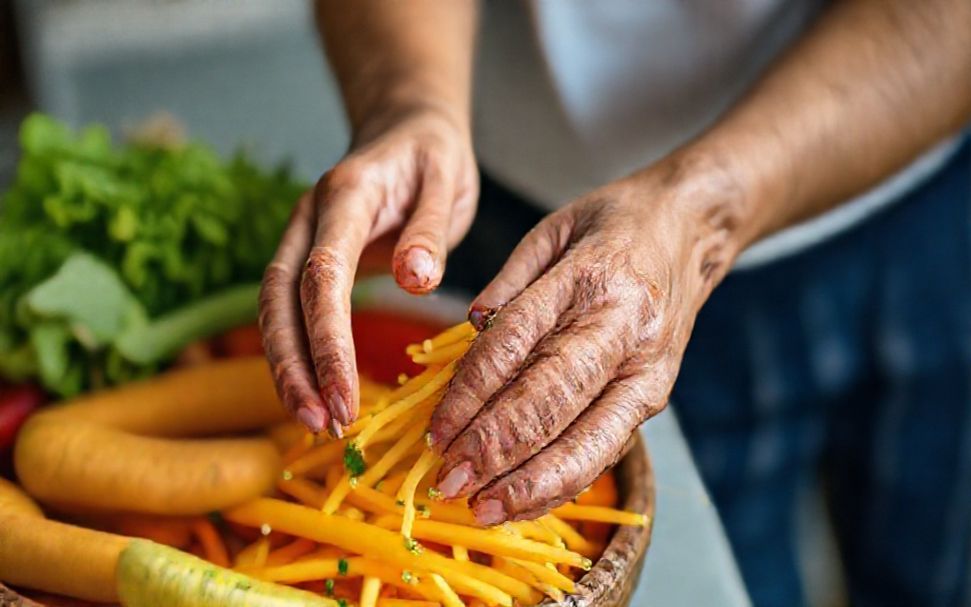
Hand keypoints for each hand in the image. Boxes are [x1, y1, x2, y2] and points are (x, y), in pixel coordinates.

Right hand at [260, 107, 477, 434]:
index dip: (326, 341)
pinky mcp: (307, 258)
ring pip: (274, 309)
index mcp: (344, 196)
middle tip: (321, 424)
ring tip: (313, 421)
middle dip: (295, 366)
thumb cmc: (432, 156)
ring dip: (288, 367)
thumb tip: (414, 282)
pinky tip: (311, 391)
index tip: (344, 396)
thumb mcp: (446, 180)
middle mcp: (309, 218)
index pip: (322, 276)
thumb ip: (429, 230)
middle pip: (281, 299)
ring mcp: (302, 238)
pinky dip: (295, 352)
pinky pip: (289, 309)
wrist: (406, 129)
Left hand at [428, 159, 742, 523]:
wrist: (694, 228)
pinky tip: (522, 503)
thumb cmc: (615, 225)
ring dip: (529, 483)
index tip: (436, 431)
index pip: (516, 344)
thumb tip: (468, 335)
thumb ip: (507, 284)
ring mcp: (646, 370)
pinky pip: (604, 450)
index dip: (471, 394)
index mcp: (589, 279)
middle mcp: (623, 330)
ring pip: (585, 441)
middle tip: (448, 480)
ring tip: (481, 509)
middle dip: (494, 449)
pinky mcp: (655, 396)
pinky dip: (562, 484)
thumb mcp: (552, 229)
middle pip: (549, 401)